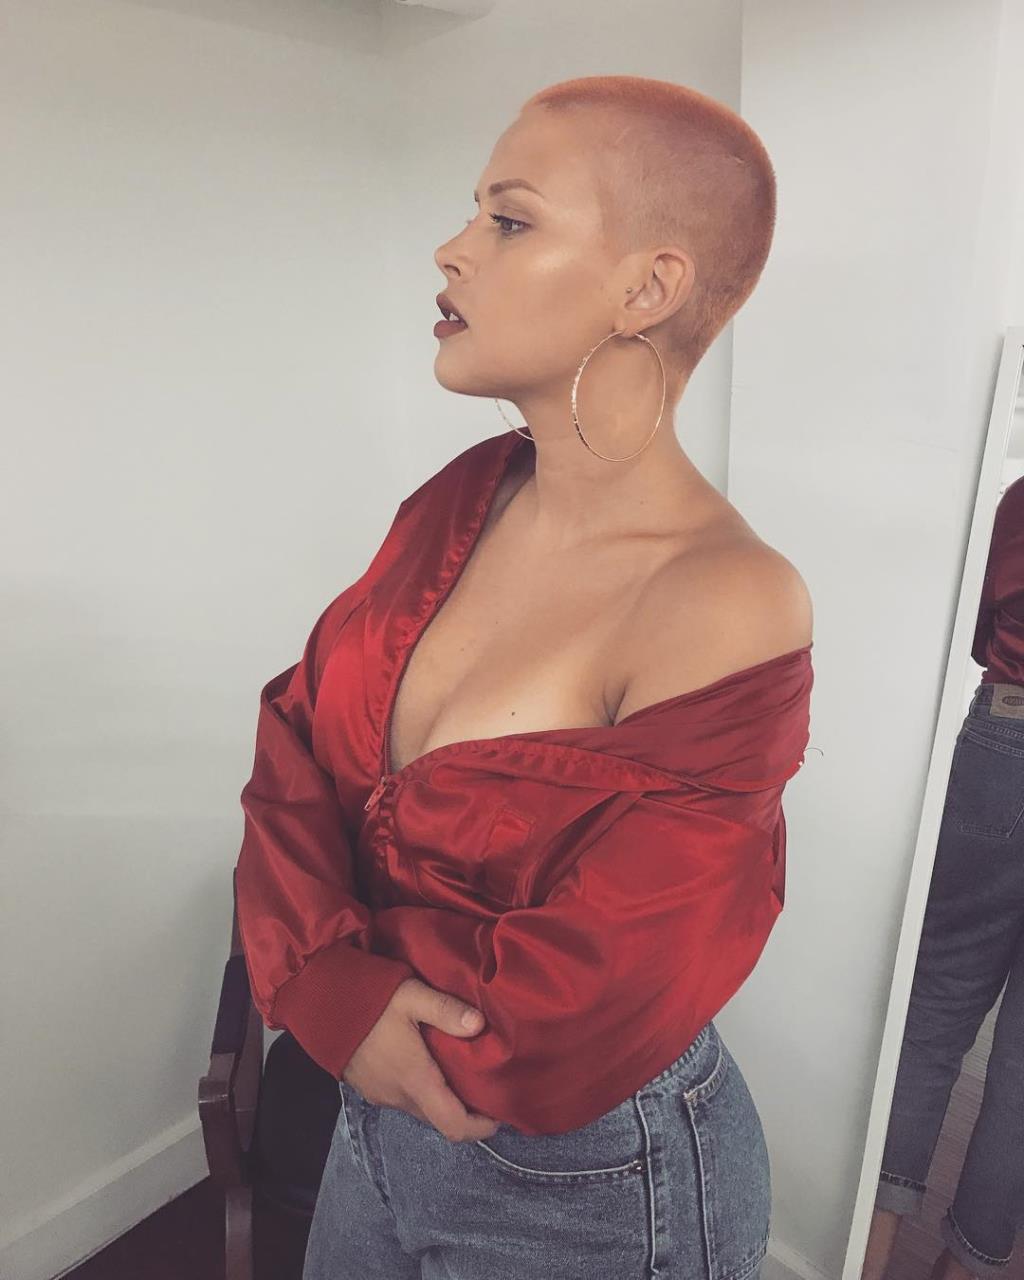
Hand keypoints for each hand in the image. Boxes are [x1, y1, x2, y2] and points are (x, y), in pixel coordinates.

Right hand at [341, 977, 501, 1142]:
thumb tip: (480, 1024)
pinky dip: (420, 1090)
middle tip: (484, 1085)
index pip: (454, 1125)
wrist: (317, 1003)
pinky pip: (401, 1098)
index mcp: (415, 1080)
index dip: (481, 1128)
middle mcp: (398, 1096)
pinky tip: (426, 1063)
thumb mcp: (411, 995)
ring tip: (458, 1070)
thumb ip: (446, 1010)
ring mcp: (380, 1094)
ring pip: (420, 1109)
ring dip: (440, 1099)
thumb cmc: (366, 998)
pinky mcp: (367, 1087)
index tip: (500, 1112)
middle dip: (465, 1111)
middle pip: (439, 1119)